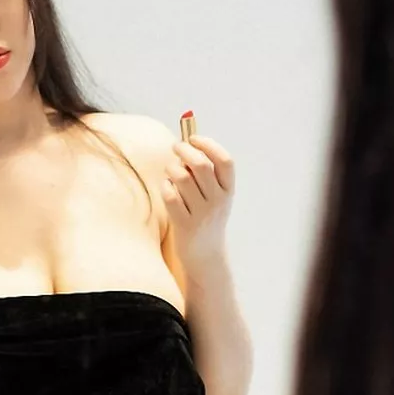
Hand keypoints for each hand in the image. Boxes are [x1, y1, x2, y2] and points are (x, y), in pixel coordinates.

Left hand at [163, 134, 233, 270]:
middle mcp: (218, 201)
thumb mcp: (214, 195)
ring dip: (172, 168)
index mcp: (228, 191)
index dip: (208, 144)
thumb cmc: (206, 217)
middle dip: (184, 150)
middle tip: (176, 148)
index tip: (193, 139)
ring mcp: (202, 214)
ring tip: (171, 171)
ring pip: (182, 177)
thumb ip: (205, 171)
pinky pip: (169, 195)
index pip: (225, 160)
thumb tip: (187, 140)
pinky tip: (167, 188)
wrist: (205, 255)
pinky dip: (165, 186)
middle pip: (201, 165)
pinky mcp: (184, 225)